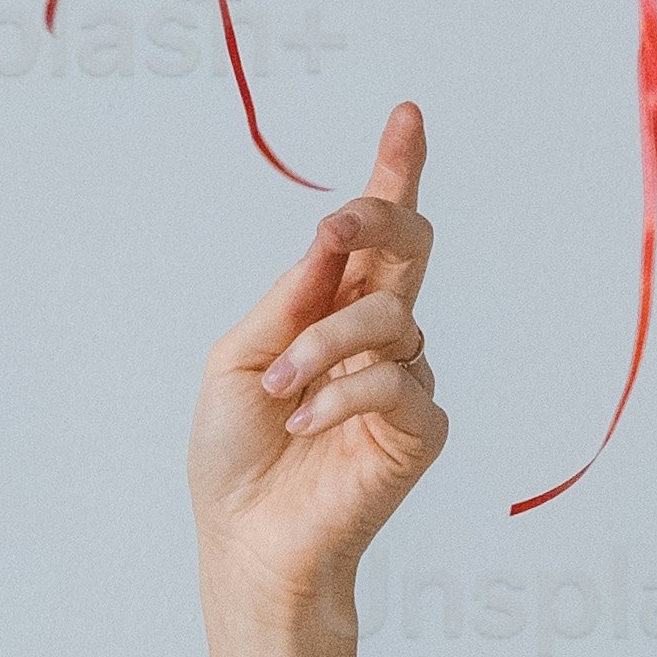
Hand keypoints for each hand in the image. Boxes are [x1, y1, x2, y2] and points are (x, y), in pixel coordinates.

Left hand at [189, 100, 445, 649]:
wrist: (247, 541)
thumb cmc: (236, 456)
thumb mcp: (239, 360)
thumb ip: (290, 300)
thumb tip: (329, 238)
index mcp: (331, 309)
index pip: (376, 234)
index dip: (395, 172)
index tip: (407, 116)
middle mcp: (377, 335)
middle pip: (409, 246)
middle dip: (378, 217)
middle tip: (336, 229)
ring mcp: (405, 378)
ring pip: (389, 317)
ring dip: (323, 347)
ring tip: (280, 395)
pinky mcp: (420, 428)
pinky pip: (397, 380)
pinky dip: (343, 395)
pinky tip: (306, 424)